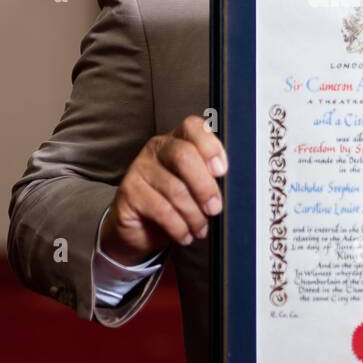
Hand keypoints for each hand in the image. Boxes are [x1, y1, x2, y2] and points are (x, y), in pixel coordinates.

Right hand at [99, 115, 227, 265]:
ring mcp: (140, 168)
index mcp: (178, 140)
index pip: (193, 126)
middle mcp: (157, 148)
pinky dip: (179, 227)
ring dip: (194, 215)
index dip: (210, 146)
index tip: (222, 171)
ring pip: (175, 189)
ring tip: (201, 229)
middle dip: (205, 187)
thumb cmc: (174, 203)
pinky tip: (185, 235)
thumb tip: (233, 186)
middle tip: (215, 209)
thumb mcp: (195, 188)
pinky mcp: (128, 192)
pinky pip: (161, 210)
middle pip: (184, 156)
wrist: (140, 228)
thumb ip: (211, 178)